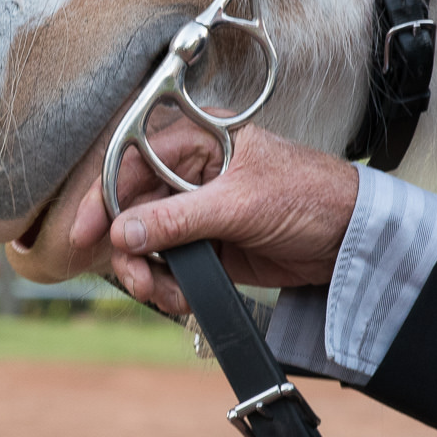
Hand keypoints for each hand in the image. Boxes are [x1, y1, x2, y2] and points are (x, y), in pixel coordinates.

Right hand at [67, 121, 359, 316]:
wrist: (350, 239)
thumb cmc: (309, 195)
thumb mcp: (239, 204)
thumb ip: (177, 218)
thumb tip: (122, 231)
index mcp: (197, 139)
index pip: (131, 163)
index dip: (103, 198)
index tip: (86, 233)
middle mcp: (190, 172)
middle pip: (131, 210)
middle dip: (128, 249)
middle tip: (138, 278)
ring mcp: (196, 210)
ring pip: (145, 242)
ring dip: (148, 272)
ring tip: (164, 292)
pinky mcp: (207, 244)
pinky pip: (169, 266)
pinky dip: (169, 285)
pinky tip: (184, 296)